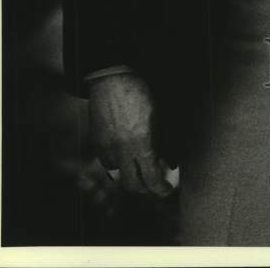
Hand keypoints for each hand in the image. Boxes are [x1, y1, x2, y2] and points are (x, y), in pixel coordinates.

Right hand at [88, 72, 172, 197]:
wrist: (112, 79)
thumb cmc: (140, 93)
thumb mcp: (160, 116)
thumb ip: (166, 142)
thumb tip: (171, 163)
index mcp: (141, 143)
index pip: (151, 179)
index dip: (161, 189)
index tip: (167, 190)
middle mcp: (122, 151)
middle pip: (133, 185)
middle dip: (146, 188)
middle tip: (155, 182)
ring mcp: (106, 149)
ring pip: (118, 177)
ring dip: (130, 177)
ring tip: (141, 170)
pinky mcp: (97, 144)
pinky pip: (107, 164)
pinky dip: (118, 166)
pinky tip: (126, 156)